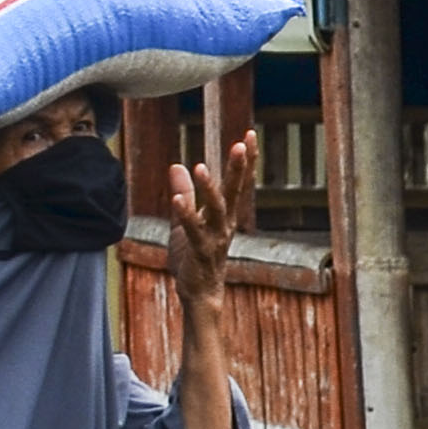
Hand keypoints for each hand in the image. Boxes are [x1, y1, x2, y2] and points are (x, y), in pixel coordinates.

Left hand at [169, 129, 260, 289]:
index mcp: (225, 215)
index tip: (250, 135)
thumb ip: (184, 193)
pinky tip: (177, 200)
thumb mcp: (186, 219)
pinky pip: (193, 231)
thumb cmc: (194, 256)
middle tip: (242, 144)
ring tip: (202, 166)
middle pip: (235, 191)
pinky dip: (186, 214)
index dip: (245, 160)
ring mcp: (215, 238)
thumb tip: (177, 165)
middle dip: (238, 167)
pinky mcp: (200, 252)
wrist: (199, 292)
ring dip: (210, 188)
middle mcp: (226, 224)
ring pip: (216, 210)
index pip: (239, 182)